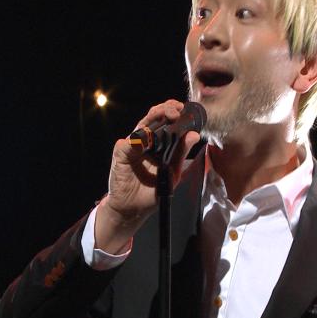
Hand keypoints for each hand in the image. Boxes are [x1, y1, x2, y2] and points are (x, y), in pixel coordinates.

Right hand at [95, 100, 200, 253]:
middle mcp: (144, 141)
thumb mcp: (172, 173)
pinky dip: (139, 138)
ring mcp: (131, 146)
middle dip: (166, 110)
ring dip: (154, 117)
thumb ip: (181, 154)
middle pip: (153, 118)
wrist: (132, 209)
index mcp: (157, 143)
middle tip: (177, 109)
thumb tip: (195, 135)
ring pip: (142, 125)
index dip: (174, 112)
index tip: (185, 108)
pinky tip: (148, 135)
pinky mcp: (121, 154)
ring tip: (168, 113)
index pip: (164, 121)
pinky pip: (129, 143)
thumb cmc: (152, 190)